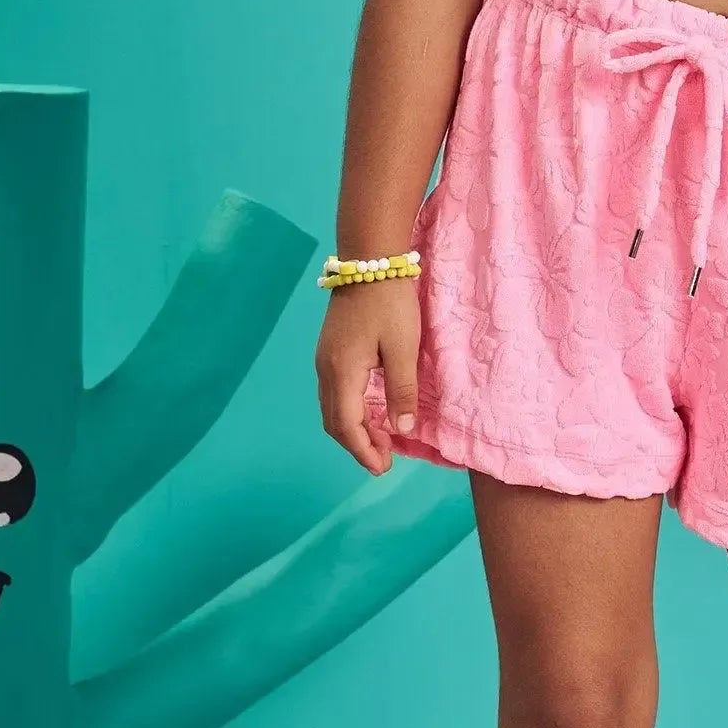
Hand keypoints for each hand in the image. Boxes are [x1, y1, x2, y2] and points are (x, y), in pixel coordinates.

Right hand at [314, 278, 423, 474]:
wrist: (369, 259)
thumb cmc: (390, 303)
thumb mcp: (403, 348)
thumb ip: (401, 391)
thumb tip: (401, 428)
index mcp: (342, 372)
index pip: (346, 425)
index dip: (364, 450)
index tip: (384, 468)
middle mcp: (326, 370)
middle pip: (334, 421)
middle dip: (358, 444)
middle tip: (386, 460)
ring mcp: (325, 360)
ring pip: (333, 408)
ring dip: (355, 428)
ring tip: (383, 439)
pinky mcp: (330, 351)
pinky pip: (336, 393)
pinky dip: (352, 411)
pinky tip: (373, 411)